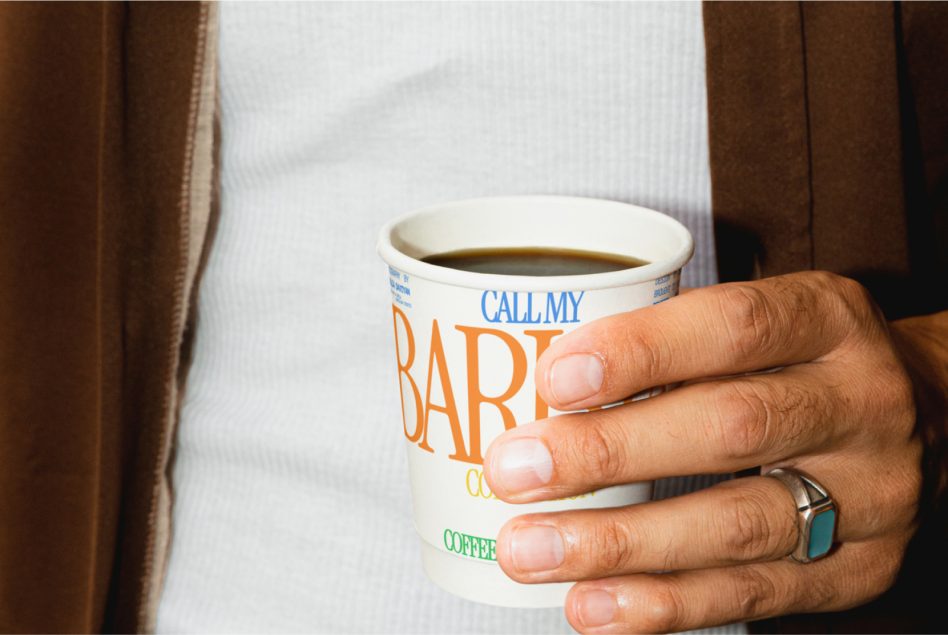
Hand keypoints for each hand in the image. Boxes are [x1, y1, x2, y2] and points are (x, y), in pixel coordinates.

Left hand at [482, 271, 923, 632]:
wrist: (922, 418)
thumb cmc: (799, 363)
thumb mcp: (760, 324)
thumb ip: (675, 348)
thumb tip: (542, 392)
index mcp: (828, 320)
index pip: (734, 327)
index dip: (639, 352)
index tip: (553, 378)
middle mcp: (859, 403)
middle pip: (732, 427)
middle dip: (609, 453)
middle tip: (515, 472)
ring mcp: (867, 494)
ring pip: (737, 524)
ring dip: (619, 543)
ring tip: (529, 550)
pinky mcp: (855, 570)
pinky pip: (753, 595)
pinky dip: (663, 603)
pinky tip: (592, 604)